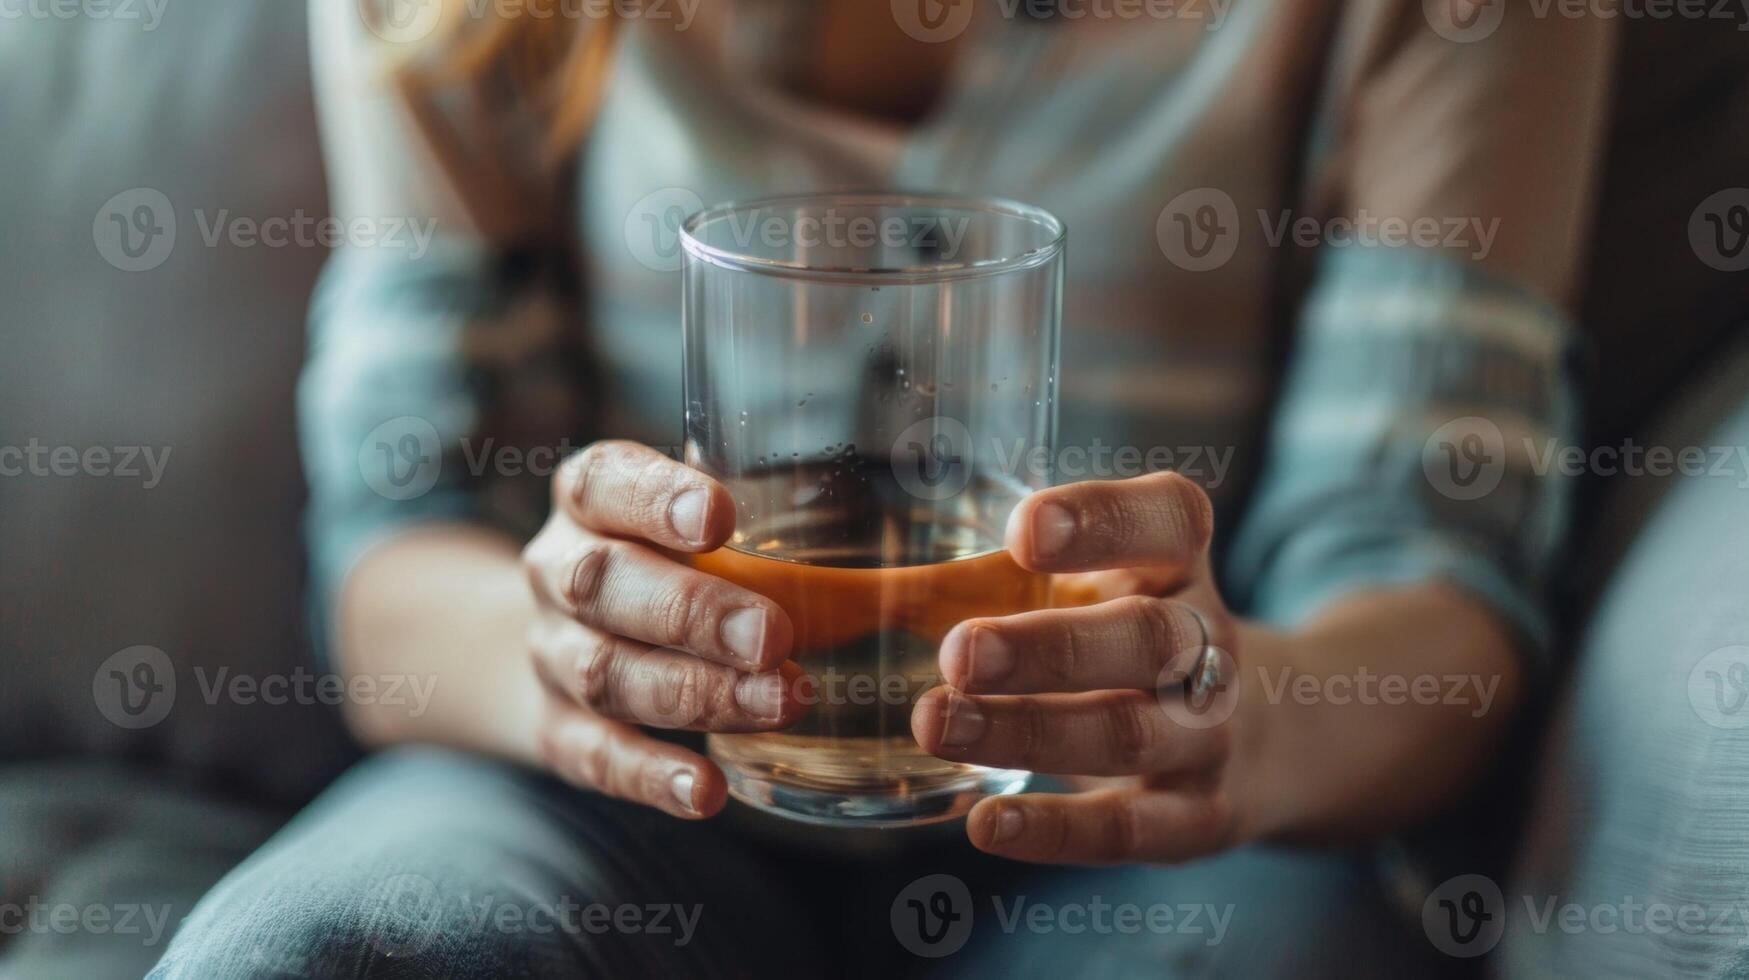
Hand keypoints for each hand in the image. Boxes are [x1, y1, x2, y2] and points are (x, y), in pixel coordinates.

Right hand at [521, 441, 803, 818]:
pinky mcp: (555, 730)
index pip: (603, 482)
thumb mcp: (700, 522)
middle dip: (691, 612)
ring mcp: (549, 654)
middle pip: (602, 584)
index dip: (655, 498)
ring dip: (694, 694)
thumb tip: (932, 569)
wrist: (560, 634)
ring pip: (605, 673)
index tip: (721, 515)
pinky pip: (596, 757)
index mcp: (590, 500)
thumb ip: (778, 525)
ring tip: (778, 705)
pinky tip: (708, 790)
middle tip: (773, 636)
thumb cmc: (669, 563)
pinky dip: (652, 776)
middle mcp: (557, 571)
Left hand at [912, 472, 1256, 863]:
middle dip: (1050, 647)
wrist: (1264, 738)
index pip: (1169, 520)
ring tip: (936, 726)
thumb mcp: (1090, 589)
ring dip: (1030, 732)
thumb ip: (994, 578)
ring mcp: (1209, 733)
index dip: (1106, 520)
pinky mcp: (1200, 817)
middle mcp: (1205, 642)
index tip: (1024, 529)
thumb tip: (835, 589)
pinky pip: (1132, 829)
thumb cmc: (1124, 639)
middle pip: (1146, 636)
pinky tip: (985, 827)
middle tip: (958, 653)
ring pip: (1128, 731)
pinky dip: (1058, 832)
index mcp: (1176, 565)